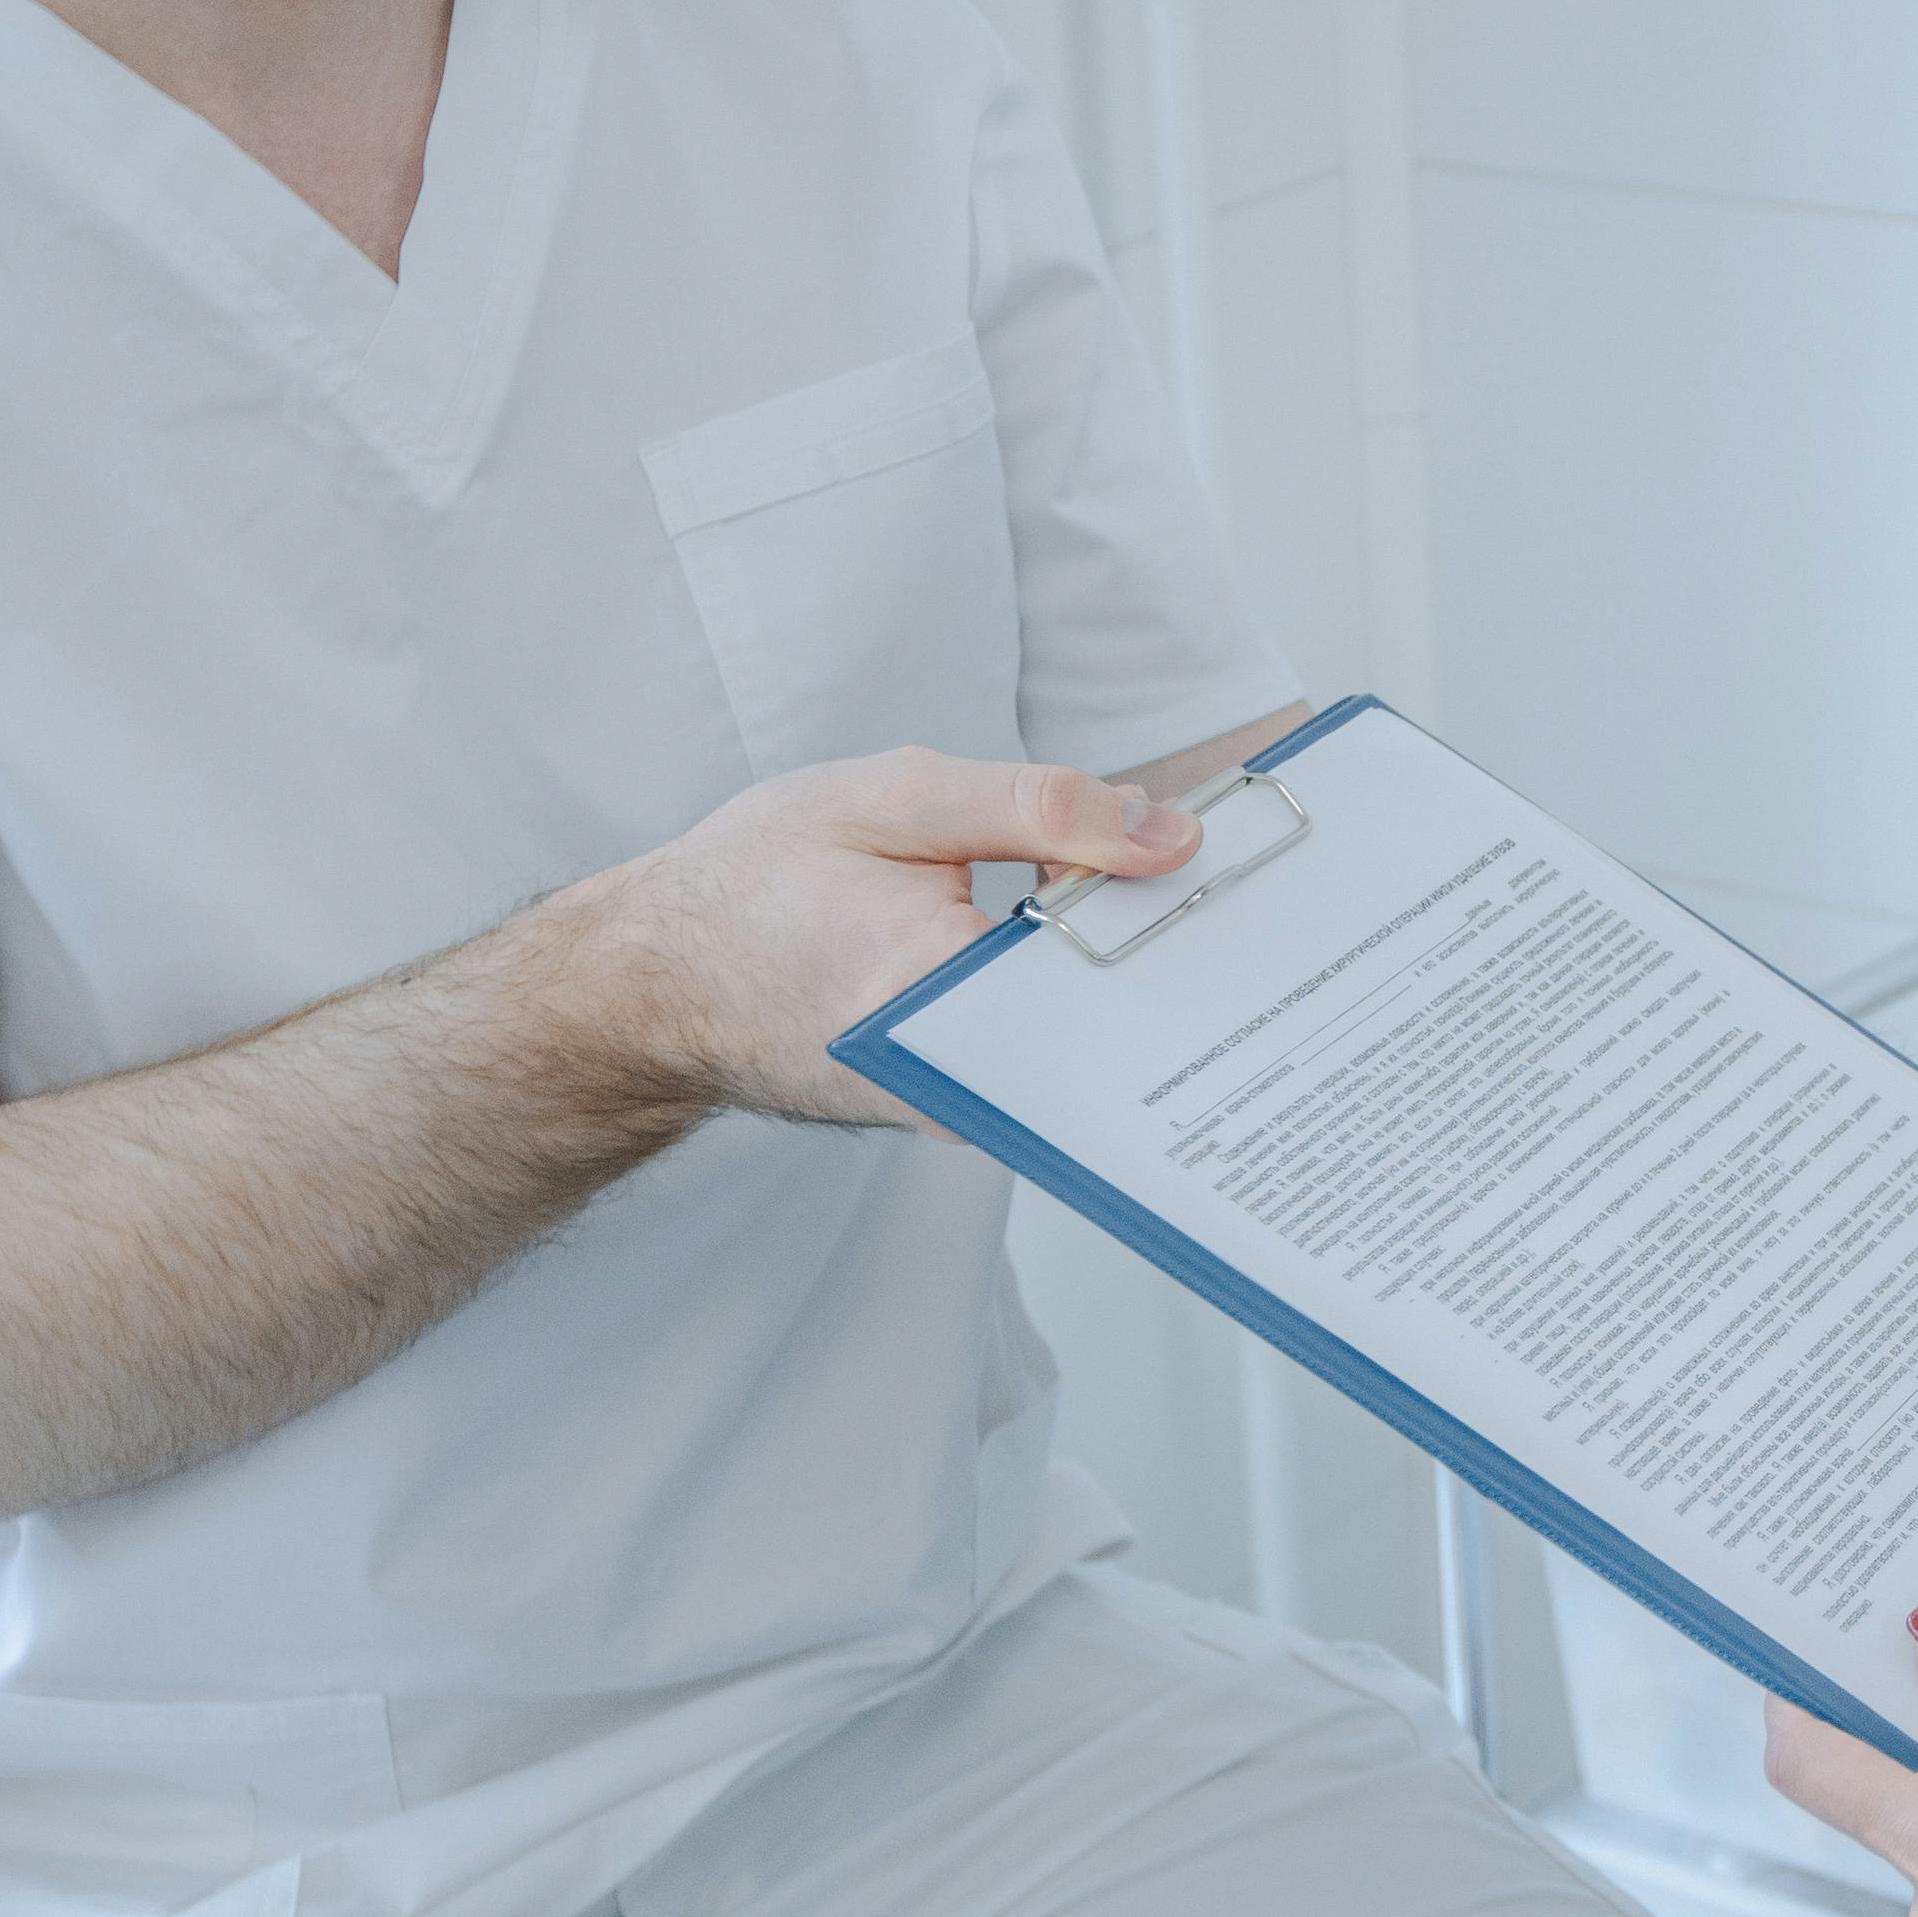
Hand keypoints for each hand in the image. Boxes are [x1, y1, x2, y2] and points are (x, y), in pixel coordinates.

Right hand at [599, 747, 1199, 1128]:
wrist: (651, 986)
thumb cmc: (754, 885)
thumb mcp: (894, 800)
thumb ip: (1040, 810)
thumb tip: (1171, 836)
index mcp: (938, 993)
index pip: (1120, 971)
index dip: (1198, 914)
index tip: (1266, 872)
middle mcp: (958, 1083)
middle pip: (1126, 1025)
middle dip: (1189, 947)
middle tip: (1257, 886)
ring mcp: (961, 1113)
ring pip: (1099, 1048)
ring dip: (1145, 973)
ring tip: (1193, 905)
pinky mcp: (961, 1115)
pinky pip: (1060, 1061)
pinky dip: (1094, 1001)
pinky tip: (1122, 945)